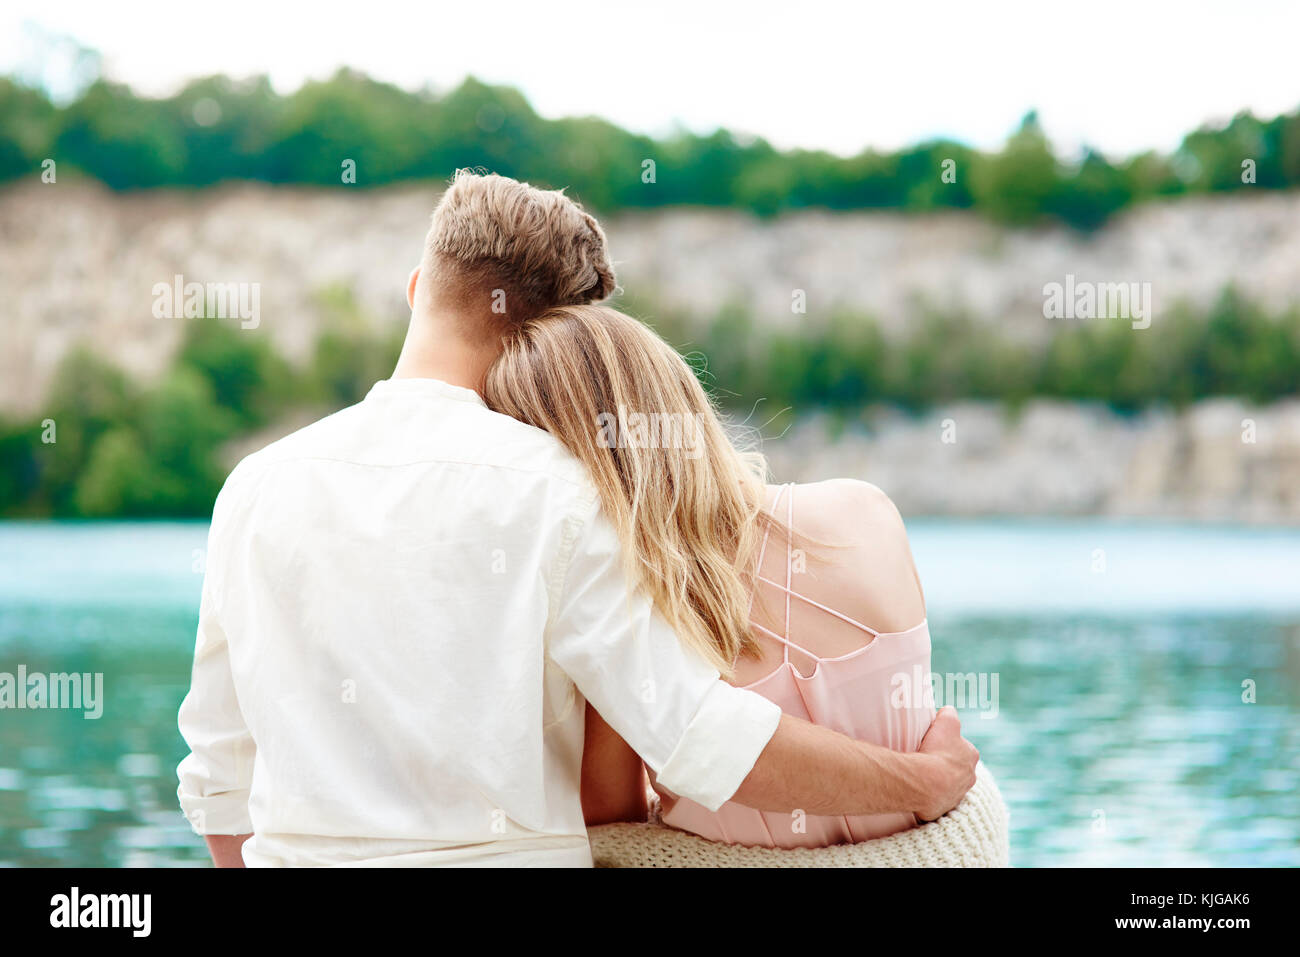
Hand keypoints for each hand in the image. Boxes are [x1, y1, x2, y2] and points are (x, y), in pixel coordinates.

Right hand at [914, 706, 978, 821]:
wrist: (925, 782)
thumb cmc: (937, 751)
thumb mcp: (946, 722)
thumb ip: (950, 714)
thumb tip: (949, 710)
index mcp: (971, 756)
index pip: (963, 747)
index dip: (949, 744)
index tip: (937, 744)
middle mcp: (969, 777)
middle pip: (958, 767)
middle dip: (946, 764)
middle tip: (928, 758)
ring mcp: (956, 794)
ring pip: (948, 784)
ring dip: (938, 780)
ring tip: (921, 774)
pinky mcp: (942, 808)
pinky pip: (936, 799)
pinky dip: (929, 794)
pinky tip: (918, 787)